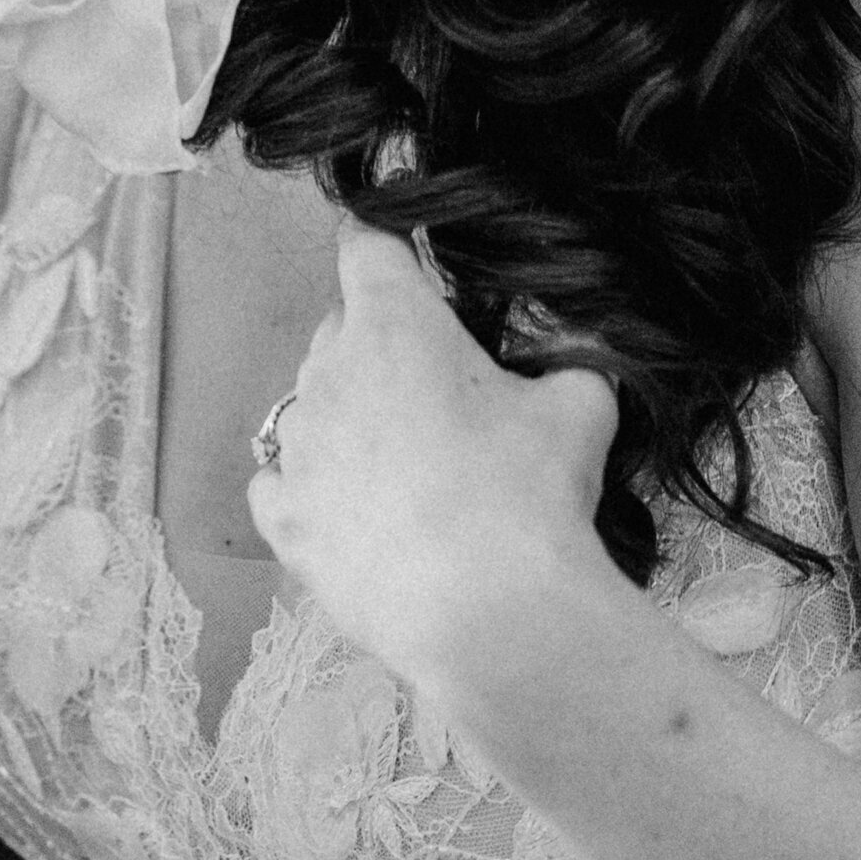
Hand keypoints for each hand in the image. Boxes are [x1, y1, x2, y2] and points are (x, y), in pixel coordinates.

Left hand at [248, 216, 621, 686]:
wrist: (491, 618)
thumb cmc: (532, 496)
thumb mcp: (580, 406)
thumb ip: (571, 360)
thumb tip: (579, 355)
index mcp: (392, 323)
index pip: (364, 244)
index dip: (381, 241)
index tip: (391, 249)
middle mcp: (328, 371)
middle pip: (341, 327)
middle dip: (382, 343)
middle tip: (439, 389)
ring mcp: (297, 448)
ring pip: (311, 404)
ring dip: (348, 416)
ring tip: (406, 465)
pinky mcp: (284, 520)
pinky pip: (280, 480)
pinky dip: (310, 485)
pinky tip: (355, 509)